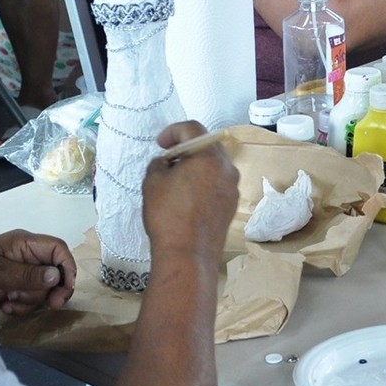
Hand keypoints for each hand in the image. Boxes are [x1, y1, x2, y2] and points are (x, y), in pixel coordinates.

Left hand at [0, 231, 76, 317]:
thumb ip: (27, 275)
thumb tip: (55, 276)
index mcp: (23, 244)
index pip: (57, 249)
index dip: (67, 267)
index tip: (66, 287)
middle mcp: (26, 257)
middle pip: (55, 272)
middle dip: (50, 290)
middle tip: (52, 305)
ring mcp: (20, 274)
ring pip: (43, 290)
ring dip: (31, 300)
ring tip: (10, 300)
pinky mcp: (14, 290)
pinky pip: (31, 301)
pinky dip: (21, 307)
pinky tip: (5, 306)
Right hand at [142, 122, 239, 263]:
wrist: (188, 255)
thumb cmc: (168, 216)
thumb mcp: (153, 182)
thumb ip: (159, 163)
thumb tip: (167, 163)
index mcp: (210, 157)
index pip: (193, 129)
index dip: (173, 131)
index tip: (160, 144)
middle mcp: (228, 169)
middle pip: (207, 147)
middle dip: (186, 149)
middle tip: (168, 160)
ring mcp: (232, 189)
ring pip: (213, 167)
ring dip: (195, 167)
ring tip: (175, 180)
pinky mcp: (231, 206)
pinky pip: (217, 184)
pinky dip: (203, 183)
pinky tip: (187, 197)